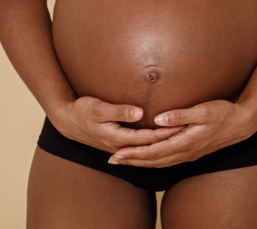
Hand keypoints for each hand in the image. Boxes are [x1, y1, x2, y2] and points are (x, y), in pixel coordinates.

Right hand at [51, 96, 181, 153]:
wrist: (66, 121)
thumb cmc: (82, 111)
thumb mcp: (98, 108)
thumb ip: (119, 111)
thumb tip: (139, 113)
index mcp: (117, 138)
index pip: (148, 138)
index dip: (166, 132)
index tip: (182, 126)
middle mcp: (120, 145)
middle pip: (150, 146)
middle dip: (169, 139)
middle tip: (189, 132)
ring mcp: (119, 146)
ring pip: (146, 149)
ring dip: (163, 144)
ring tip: (181, 136)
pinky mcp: (118, 143)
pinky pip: (139, 147)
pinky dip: (152, 145)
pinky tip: (162, 142)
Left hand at [108, 99, 256, 167]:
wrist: (242, 124)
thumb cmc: (224, 113)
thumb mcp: (203, 110)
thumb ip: (180, 115)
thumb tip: (157, 119)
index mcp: (185, 142)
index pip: (153, 151)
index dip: (134, 153)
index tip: (117, 151)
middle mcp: (185, 151)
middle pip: (153, 160)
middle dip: (132, 160)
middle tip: (112, 160)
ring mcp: (188, 153)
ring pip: (159, 163)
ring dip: (140, 162)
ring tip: (125, 161)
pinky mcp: (192, 151)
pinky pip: (168, 161)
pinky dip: (153, 161)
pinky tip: (148, 159)